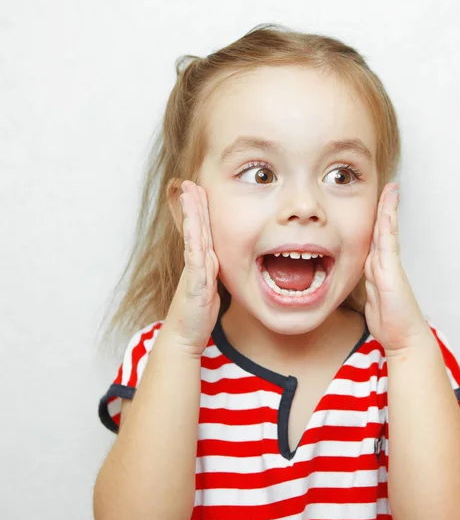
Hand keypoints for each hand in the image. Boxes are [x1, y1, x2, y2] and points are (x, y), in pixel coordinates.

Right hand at [166, 180, 219, 356]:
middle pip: (196, 228)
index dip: (201, 211)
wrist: (184, 338)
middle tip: (189, 182)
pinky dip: (194, 240)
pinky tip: (194, 225)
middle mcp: (196, 264)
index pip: (202, 232)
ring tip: (189, 192)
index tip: (199, 191)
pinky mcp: (194, 284)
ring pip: (194, 237)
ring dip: (192, 214)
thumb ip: (211, 274)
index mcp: (201, 264)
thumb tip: (216, 262)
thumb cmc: (197, 316)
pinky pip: (195, 258)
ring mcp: (194, 272)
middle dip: (193, 204)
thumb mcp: (209, 290)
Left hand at [363, 183, 433, 355]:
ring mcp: (389, 266)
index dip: (376, 219)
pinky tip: (389, 212)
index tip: (378, 204)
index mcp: (378, 269)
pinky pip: (387, 243)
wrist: (404, 339)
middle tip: (390, 187)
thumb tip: (364, 272)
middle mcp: (385, 264)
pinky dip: (388, 225)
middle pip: (383, 229)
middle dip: (386, 207)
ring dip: (388, 210)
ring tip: (392, 190)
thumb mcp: (371, 300)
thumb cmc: (390, 322)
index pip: (376, 238)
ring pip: (386, 232)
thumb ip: (368, 284)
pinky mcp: (391, 272)